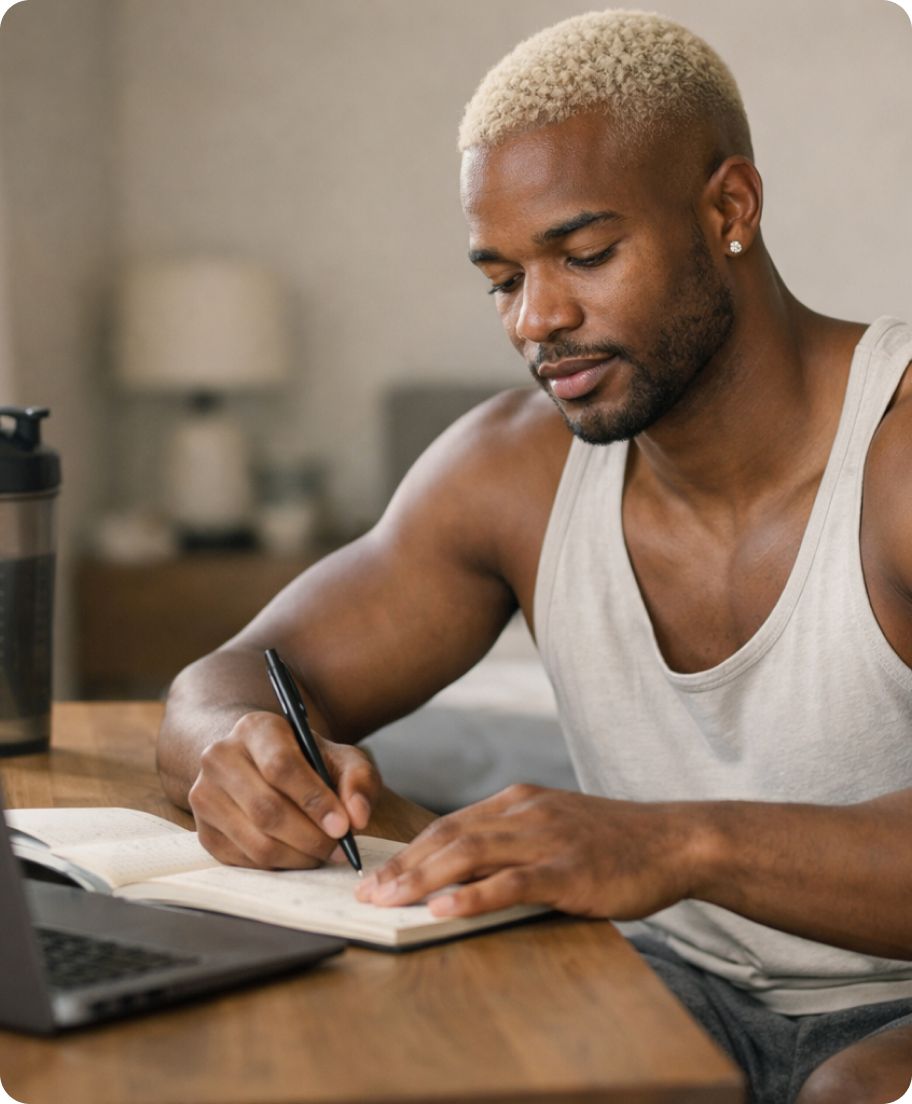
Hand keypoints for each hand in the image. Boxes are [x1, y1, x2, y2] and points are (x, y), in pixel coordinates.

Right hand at [188, 710, 381, 868]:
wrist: (257, 764)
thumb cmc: (304, 761)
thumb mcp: (339, 757)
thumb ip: (358, 779)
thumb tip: (357, 817)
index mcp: (255, 729)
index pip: (281, 766)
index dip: (314, 801)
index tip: (343, 826)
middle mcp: (220, 758)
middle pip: (266, 809)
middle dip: (310, 837)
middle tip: (338, 848)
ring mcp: (205, 796)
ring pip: (256, 842)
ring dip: (298, 856)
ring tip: (322, 852)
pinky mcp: (204, 831)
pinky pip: (245, 861)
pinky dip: (279, 866)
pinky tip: (298, 854)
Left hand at [355, 784, 701, 918]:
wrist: (674, 840)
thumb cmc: (614, 842)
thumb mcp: (555, 828)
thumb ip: (513, 841)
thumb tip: (465, 871)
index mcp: (518, 801)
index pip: (448, 824)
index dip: (408, 850)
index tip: (378, 874)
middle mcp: (525, 812)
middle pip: (449, 837)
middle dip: (403, 866)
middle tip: (368, 892)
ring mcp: (547, 839)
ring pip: (470, 853)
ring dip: (422, 878)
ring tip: (389, 900)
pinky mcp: (569, 870)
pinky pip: (512, 882)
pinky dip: (473, 895)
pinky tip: (443, 909)